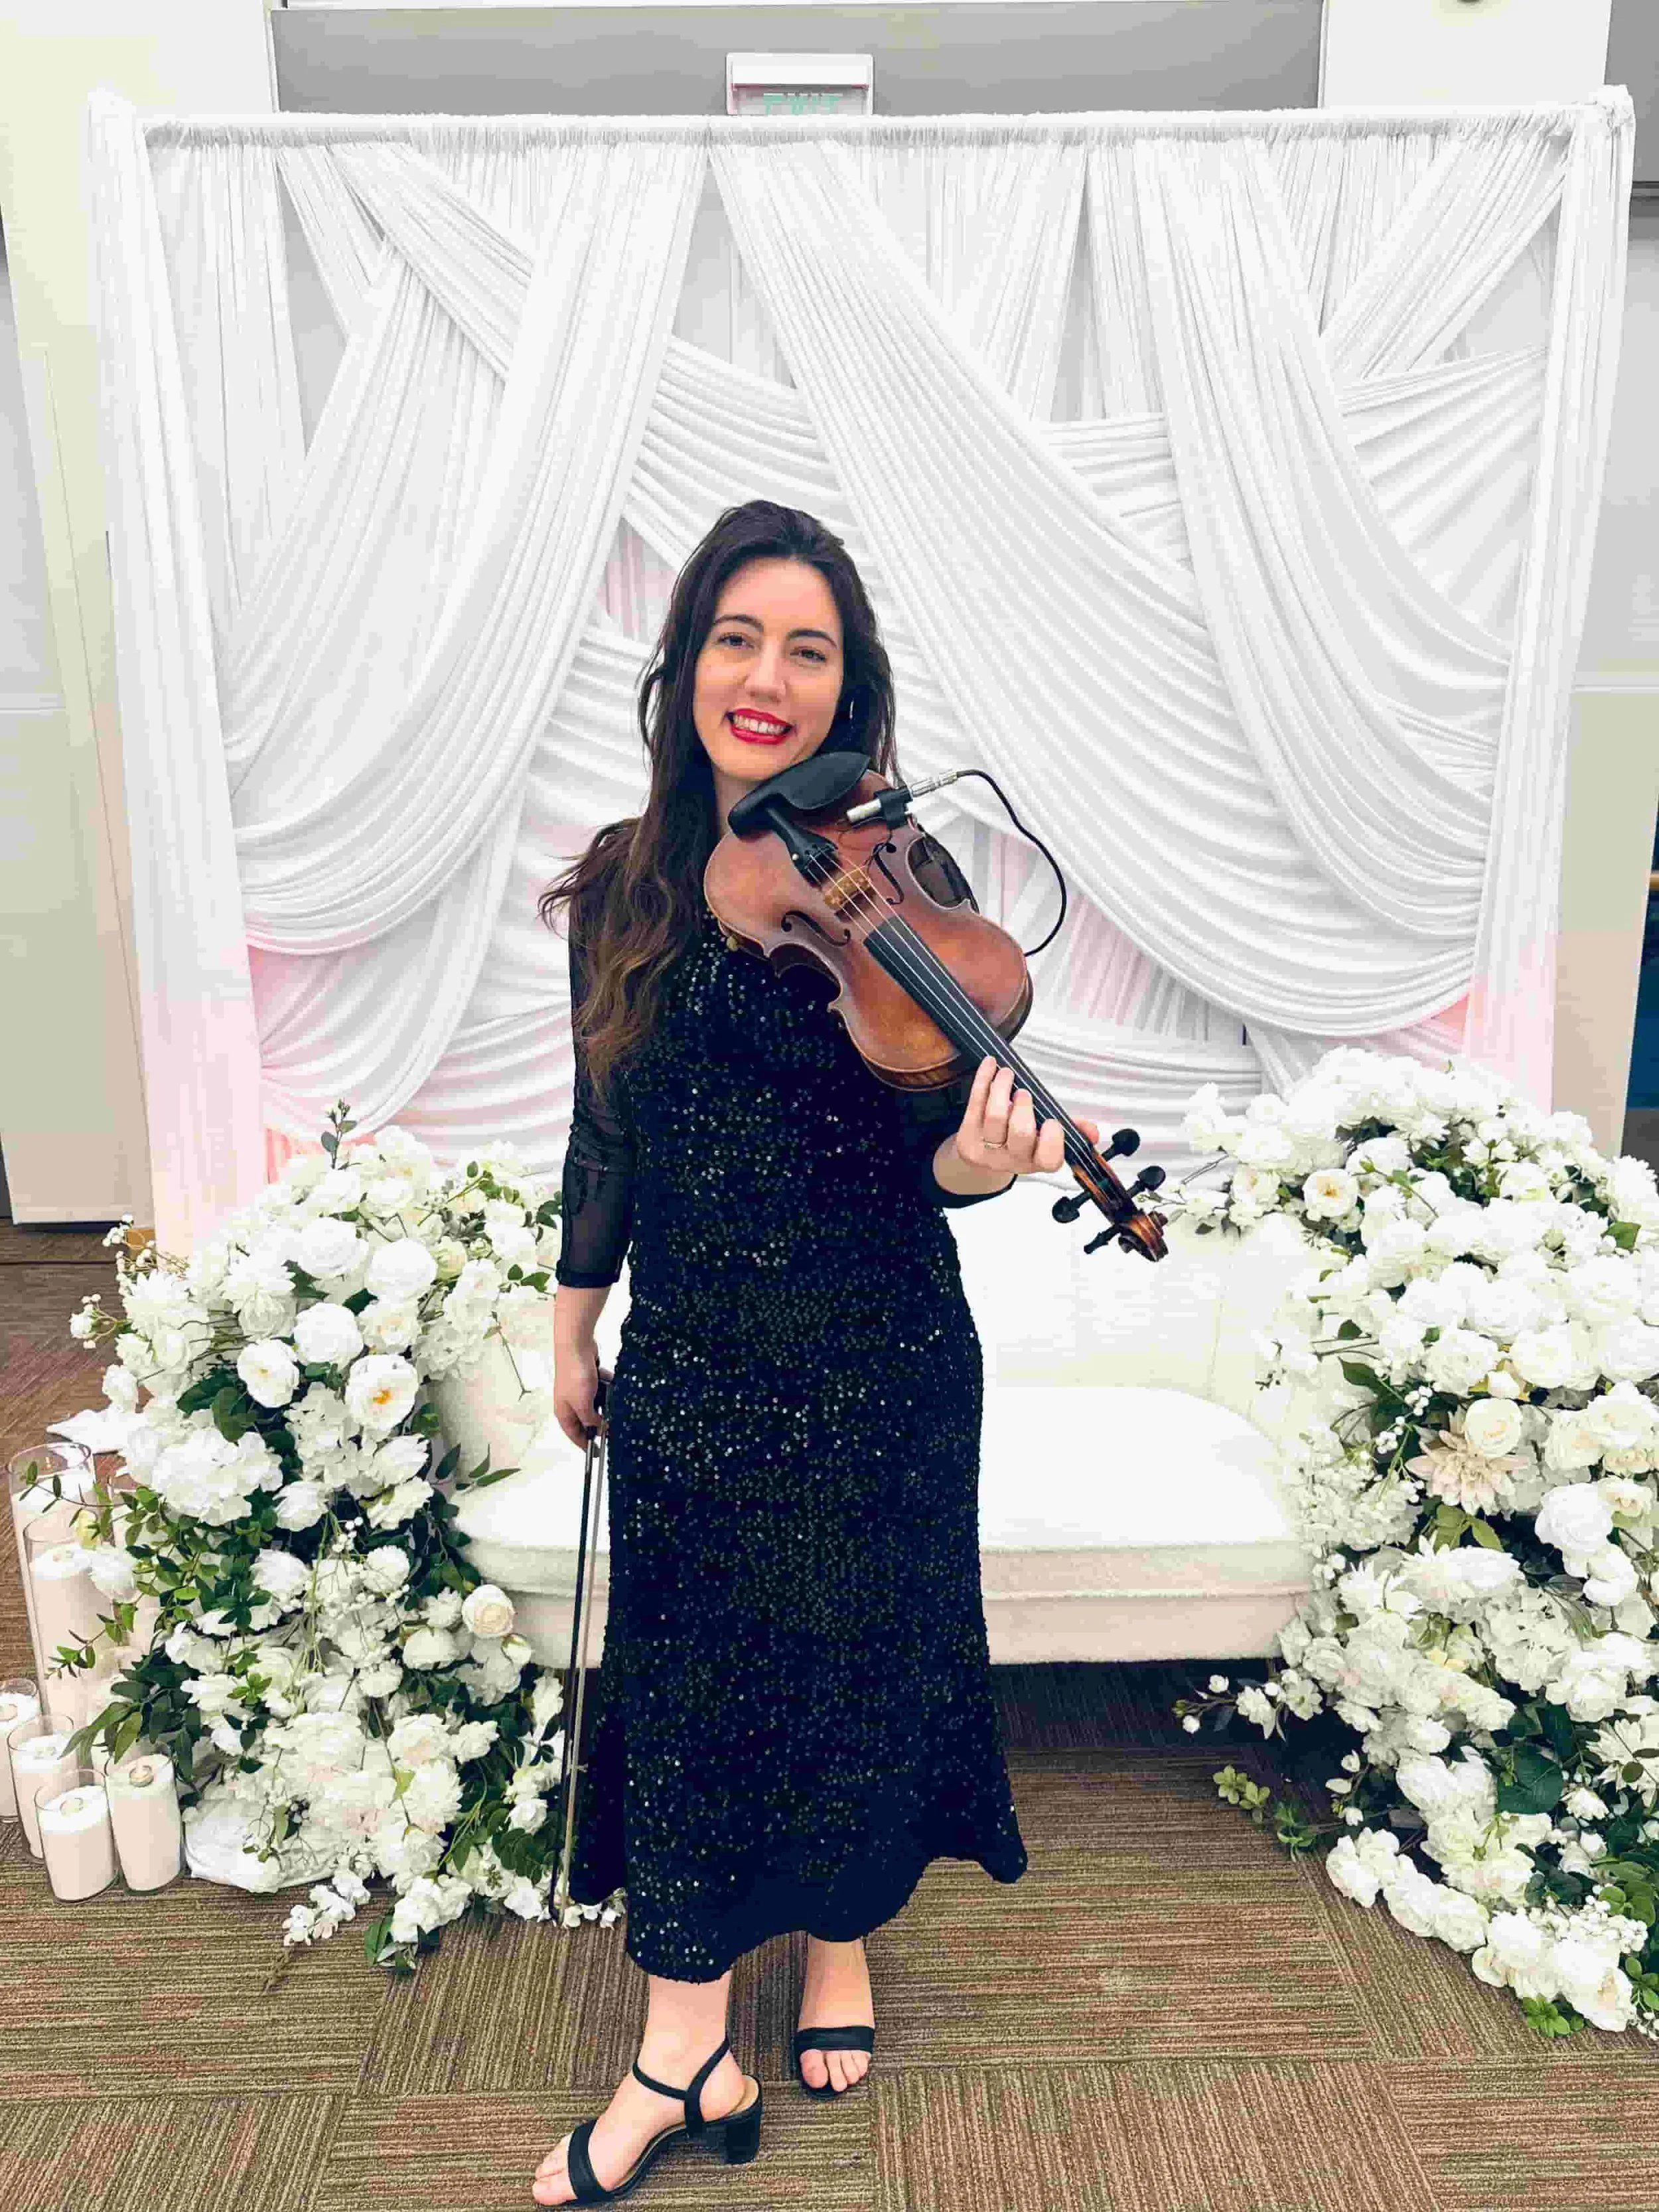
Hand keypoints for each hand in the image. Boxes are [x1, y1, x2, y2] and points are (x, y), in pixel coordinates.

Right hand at [553, 1343, 611, 1448]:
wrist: (576, 1344)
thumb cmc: (575, 1374)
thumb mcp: (583, 1404)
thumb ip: (590, 1420)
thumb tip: (599, 1428)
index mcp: (564, 1412)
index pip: (574, 1435)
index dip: (585, 1445)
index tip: (598, 1454)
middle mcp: (570, 1402)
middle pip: (587, 1419)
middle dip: (600, 1420)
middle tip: (613, 1425)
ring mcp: (580, 1389)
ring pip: (597, 1402)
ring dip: (606, 1399)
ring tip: (610, 1395)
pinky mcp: (589, 1377)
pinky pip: (602, 1386)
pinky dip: (607, 1384)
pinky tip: (608, 1379)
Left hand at [953, 1055, 1098, 1176]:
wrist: (983, 1156)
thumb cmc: (1021, 1141)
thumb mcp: (1046, 1139)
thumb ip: (1072, 1131)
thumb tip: (1093, 1130)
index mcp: (1037, 1160)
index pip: (1050, 1159)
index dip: (1052, 1139)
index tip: (1052, 1120)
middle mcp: (1014, 1159)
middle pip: (1020, 1134)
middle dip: (1024, 1108)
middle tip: (1024, 1092)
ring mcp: (988, 1149)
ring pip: (994, 1118)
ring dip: (1001, 1089)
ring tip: (1007, 1073)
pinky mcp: (967, 1137)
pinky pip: (974, 1104)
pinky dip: (982, 1080)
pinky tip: (990, 1064)